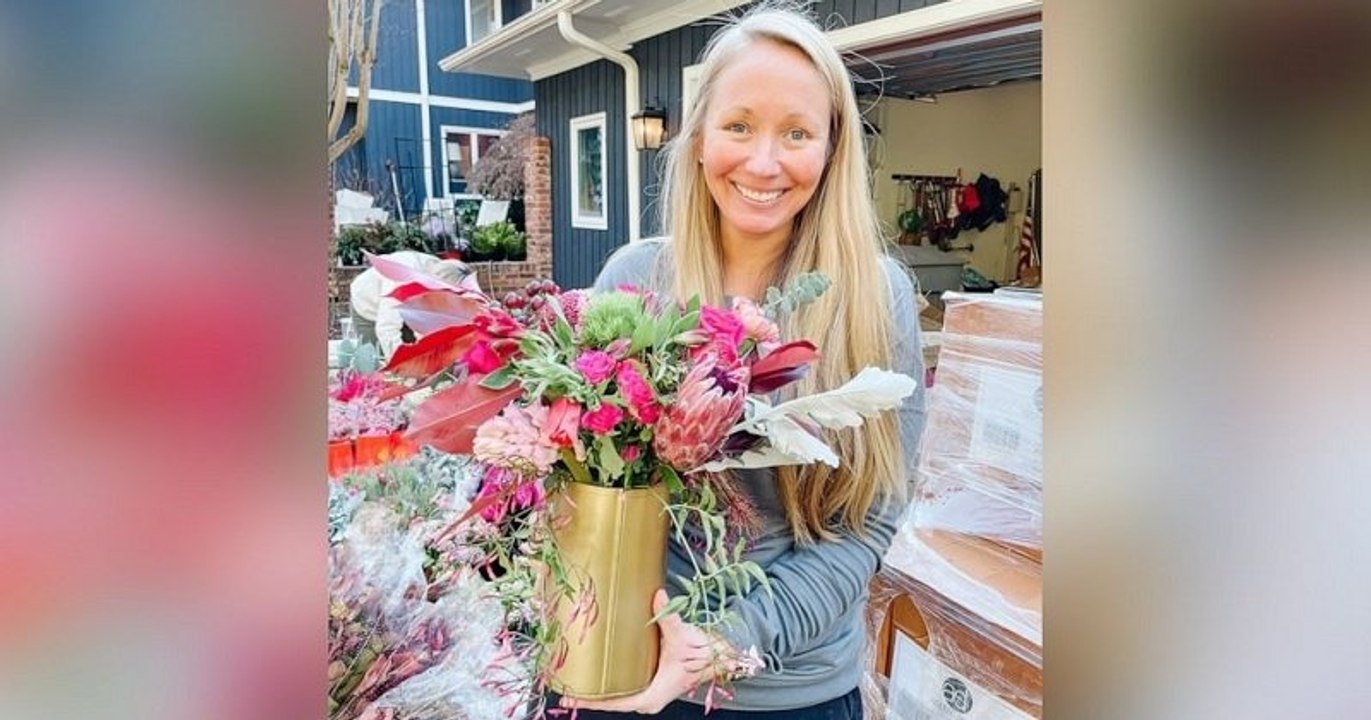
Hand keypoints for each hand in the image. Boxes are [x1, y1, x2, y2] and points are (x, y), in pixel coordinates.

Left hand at [560, 589, 717, 713]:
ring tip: (574, 674)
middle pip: (610, 699)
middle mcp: (646, 697)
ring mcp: (648, 689)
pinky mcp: (650, 680)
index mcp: (650, 696)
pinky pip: (623, 683)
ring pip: (617, 692)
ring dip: (597, 684)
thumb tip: (657, 596)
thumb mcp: (682, 637)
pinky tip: (597, 665)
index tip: (567, 698)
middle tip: (564, 682)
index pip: (613, 703)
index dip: (589, 701)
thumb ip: (668, 618)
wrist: (719, 655)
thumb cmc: (701, 653)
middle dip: (588, 693)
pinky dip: (609, 677)